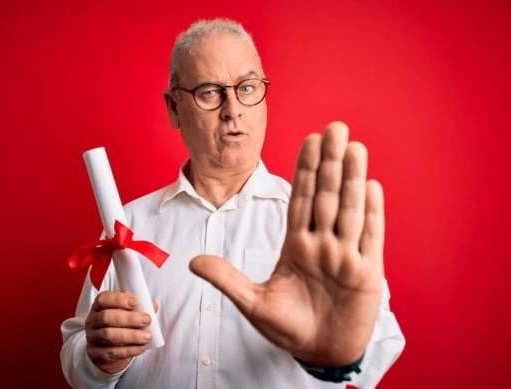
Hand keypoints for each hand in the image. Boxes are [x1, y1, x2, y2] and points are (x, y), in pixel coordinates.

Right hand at [85, 291, 157, 373]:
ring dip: (131, 336)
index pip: (104, 299)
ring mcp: (92, 337)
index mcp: (99, 306)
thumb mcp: (125, 313)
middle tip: (147, 320)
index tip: (136, 302)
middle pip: (106, 317)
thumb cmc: (119, 325)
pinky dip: (129, 350)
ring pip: (109, 335)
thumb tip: (153, 305)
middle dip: (129, 318)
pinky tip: (141, 347)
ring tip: (147, 336)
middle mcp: (92, 320)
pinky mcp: (95, 353)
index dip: (119, 299)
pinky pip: (111, 352)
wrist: (106, 348)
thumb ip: (139, 308)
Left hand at [190, 121, 383, 366]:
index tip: (308, 140)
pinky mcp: (367, 273)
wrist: (319, 353)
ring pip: (349, 209)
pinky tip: (370, 184)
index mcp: (296, 246)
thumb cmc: (288, 328)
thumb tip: (191, 261)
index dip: (304, 170)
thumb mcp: (252, 304)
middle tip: (333, 127)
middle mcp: (322, 244)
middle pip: (326, 195)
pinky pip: (370, 237)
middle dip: (329, 162)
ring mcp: (345, 256)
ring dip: (351, 178)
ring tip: (353, 146)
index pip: (300, 199)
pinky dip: (372, 212)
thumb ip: (226, 279)